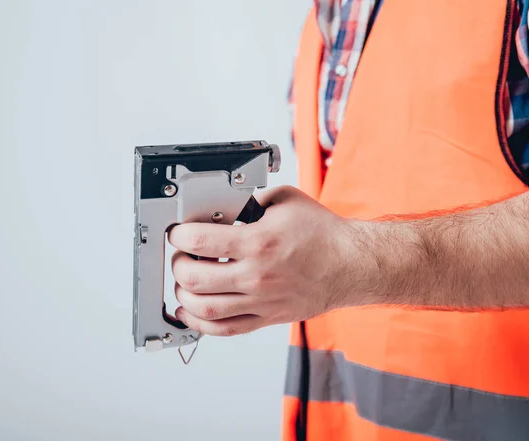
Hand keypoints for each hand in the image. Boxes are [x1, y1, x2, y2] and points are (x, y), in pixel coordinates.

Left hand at [168, 186, 369, 335]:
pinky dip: (201, 324)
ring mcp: (261, 300)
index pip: (200, 241)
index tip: (178, 232)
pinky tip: (191, 312)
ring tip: (184, 282)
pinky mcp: (267, 317)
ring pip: (206, 308)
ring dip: (184, 295)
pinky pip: (226, 330)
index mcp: (259, 242)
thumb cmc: (322, 234)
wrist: (350, 264)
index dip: (179, 235)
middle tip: (181, 256)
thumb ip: (252, 198)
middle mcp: (256, 275)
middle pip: (195, 278)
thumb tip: (226, 203)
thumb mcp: (285, 200)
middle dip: (178, 265)